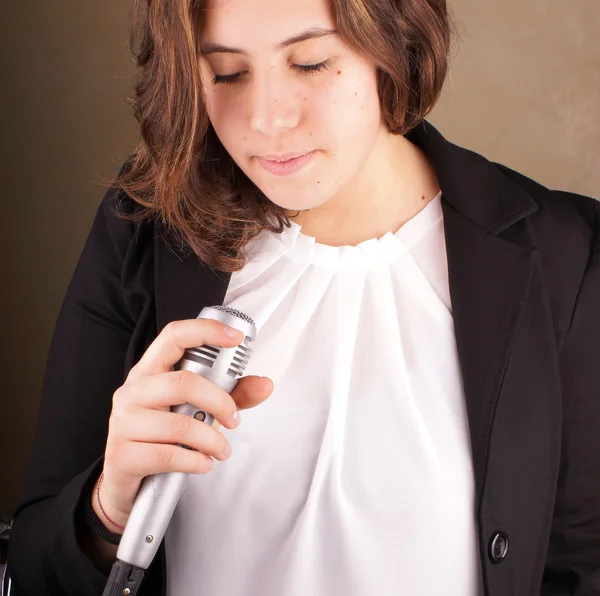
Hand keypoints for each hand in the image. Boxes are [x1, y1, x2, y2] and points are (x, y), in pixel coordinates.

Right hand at [96, 318, 272, 528]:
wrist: (126, 476)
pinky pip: (168, 455)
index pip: (173, 336)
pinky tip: (204, 464)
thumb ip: (232, 395)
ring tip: (222, 450)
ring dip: (212, 440)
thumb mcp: (197, 409)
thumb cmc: (164, 433)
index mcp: (150, 370)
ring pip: (179, 425)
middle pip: (183, 383)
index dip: (205, 331)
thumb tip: (266, 385)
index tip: (235, 338)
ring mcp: (124, 422)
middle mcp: (133, 390)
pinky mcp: (122, 455)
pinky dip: (196, 461)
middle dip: (219, 402)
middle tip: (234, 421)